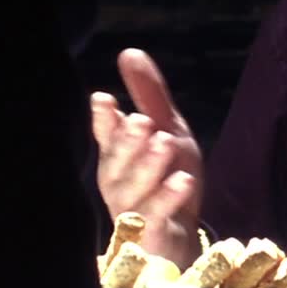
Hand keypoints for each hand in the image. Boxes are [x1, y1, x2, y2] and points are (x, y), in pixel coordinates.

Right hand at [91, 48, 204, 262]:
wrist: (182, 235)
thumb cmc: (167, 180)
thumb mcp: (167, 129)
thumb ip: (148, 95)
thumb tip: (129, 52)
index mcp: (118, 155)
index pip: (106, 135)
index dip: (104, 120)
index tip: (104, 100)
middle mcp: (117, 182)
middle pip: (116, 163)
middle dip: (128, 141)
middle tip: (142, 121)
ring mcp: (132, 209)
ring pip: (133, 189)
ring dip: (148, 166)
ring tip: (165, 142)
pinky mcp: (150, 233)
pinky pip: (155, 215)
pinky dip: (167, 197)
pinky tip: (181, 179)